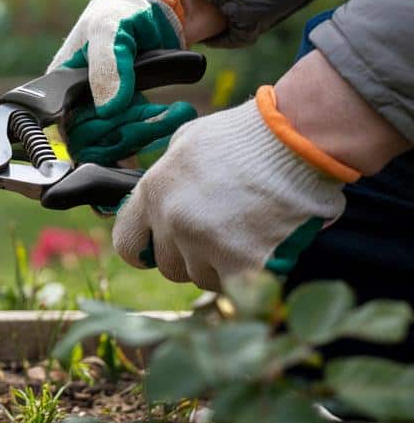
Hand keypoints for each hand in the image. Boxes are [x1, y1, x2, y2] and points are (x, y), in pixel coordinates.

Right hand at [51, 0, 192, 160]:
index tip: (125, 115)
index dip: (95, 130)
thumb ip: (107, 66)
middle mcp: (77, 104)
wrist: (155, 7)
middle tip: (162, 112)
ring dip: (148, 133)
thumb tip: (107, 109)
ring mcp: (103, 112)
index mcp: (60, 85)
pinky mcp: (126, 116)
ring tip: (178, 111)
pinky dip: (154, 134)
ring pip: (116, 145)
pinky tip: (173, 117)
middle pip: (94, 142)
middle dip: (130, 130)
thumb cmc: (121, 11)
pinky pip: (133, 142)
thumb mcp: (110, 30)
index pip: (68, 127)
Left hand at [113, 87, 355, 290]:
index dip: (145, 249)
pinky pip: (236, 287)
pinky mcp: (242, 263)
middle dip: (191, 257)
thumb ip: (168, 176)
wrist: (295, 139)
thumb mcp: (188, 143)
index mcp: (154, 191)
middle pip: (169, 266)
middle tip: (221, 234)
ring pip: (203, 279)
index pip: (127, 242)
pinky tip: (265, 247)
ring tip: (247, 234)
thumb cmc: (245, 136)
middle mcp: (172, 222)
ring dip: (222, 266)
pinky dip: (250, 274)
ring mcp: (205, 244)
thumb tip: (161, 197)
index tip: (160, 248)